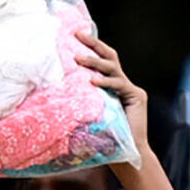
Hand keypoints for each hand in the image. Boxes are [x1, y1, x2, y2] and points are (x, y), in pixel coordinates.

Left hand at [73, 27, 148, 153]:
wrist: (126, 154)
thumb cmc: (103, 139)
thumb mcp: (87, 115)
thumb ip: (79, 101)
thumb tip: (52, 93)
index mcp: (111, 86)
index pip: (101, 61)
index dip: (90, 47)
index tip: (74, 36)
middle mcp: (122, 83)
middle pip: (109, 56)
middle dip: (94, 44)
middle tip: (78, 35)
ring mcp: (131, 89)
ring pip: (113, 68)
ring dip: (95, 61)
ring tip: (78, 58)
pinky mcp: (137, 97)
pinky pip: (119, 85)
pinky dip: (105, 82)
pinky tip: (92, 82)